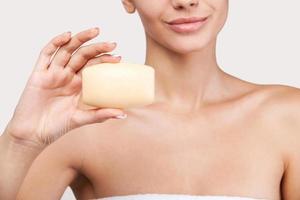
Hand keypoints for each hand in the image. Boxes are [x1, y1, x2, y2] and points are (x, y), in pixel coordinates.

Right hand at [7, 27, 125, 146]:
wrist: (33, 134)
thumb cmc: (56, 127)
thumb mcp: (81, 119)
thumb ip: (100, 115)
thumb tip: (123, 114)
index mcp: (78, 85)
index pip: (93, 67)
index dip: (105, 60)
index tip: (119, 58)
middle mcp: (67, 76)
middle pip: (83, 55)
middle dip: (97, 48)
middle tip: (112, 44)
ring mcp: (53, 73)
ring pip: (67, 50)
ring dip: (80, 39)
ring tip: (95, 32)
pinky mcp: (39, 74)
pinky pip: (46, 54)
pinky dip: (55, 43)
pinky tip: (67, 35)